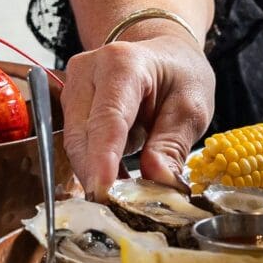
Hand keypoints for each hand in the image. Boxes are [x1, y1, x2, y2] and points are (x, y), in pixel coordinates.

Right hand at [60, 20, 213, 193]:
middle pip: (81, 134)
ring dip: (95, 170)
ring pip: (74, 141)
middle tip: (118, 208)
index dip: (103, 159)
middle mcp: (89, 70)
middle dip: (95, 174)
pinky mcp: (70, 101)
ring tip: (125, 192)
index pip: (107, 119)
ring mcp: (74, 84)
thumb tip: (157, 182)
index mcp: (123, 64)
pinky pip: (77, 141)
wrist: (165, 53)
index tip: (104, 192)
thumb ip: (172, 145)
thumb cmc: (180, 74)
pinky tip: (118, 176)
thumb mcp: (192, 108)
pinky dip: (95, 163)